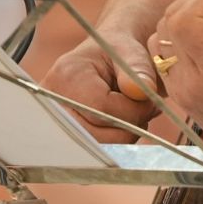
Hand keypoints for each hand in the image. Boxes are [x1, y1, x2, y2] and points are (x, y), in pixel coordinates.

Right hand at [41, 26, 158, 142]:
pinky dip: (111, 145)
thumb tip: (142, 91)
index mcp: (69, 75)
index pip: (102, 109)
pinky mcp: (60, 135)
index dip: (134, 111)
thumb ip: (138, 69)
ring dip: (121, 138)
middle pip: (95, 135)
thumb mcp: (131, 51)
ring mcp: (52, 121)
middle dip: (128, 128)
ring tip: (131, 116)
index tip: (150, 102)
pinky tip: (119, 126)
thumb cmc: (117, 52)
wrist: (103, 56)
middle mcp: (52, 100)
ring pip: (95, 148)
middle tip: (144, 112)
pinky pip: (90, 152)